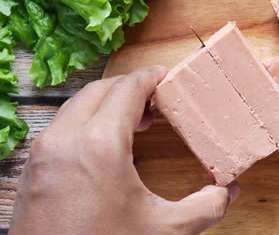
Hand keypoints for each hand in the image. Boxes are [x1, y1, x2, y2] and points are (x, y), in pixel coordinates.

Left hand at [9, 66, 239, 234]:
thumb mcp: (164, 231)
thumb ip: (204, 208)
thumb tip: (229, 192)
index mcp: (100, 144)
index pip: (128, 89)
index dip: (150, 77)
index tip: (165, 76)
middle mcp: (65, 139)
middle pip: (101, 89)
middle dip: (130, 88)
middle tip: (155, 101)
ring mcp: (43, 152)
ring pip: (77, 106)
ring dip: (106, 104)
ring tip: (134, 122)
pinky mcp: (33, 168)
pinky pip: (61, 127)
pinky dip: (86, 122)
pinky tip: (104, 144)